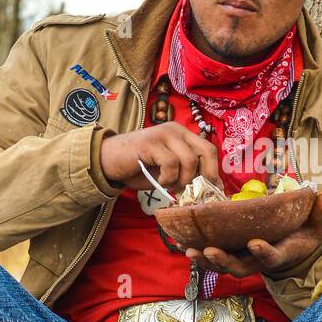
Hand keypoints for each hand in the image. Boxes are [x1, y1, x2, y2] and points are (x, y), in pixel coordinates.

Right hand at [99, 123, 220, 193]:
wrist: (108, 162)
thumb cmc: (140, 168)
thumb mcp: (169, 171)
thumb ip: (188, 173)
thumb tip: (213, 188)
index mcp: (183, 135)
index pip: (209, 150)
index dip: (213, 171)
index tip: (211, 191)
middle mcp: (176, 130)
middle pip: (206, 151)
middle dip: (204, 176)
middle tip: (192, 191)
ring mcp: (163, 134)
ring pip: (188, 160)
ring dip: (182, 180)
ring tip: (170, 186)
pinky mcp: (151, 143)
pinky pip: (170, 164)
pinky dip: (167, 178)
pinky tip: (159, 181)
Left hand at [183, 190, 321, 278]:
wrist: (297, 250)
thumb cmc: (306, 235)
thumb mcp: (318, 225)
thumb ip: (320, 213)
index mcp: (280, 253)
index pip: (271, 257)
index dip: (263, 252)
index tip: (255, 243)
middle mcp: (259, 261)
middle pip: (239, 267)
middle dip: (223, 261)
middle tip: (209, 250)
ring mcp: (244, 260)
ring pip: (223, 266)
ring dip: (206, 261)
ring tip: (189, 250)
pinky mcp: (234, 255)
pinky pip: (215, 260)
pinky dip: (201, 255)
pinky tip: (184, 244)